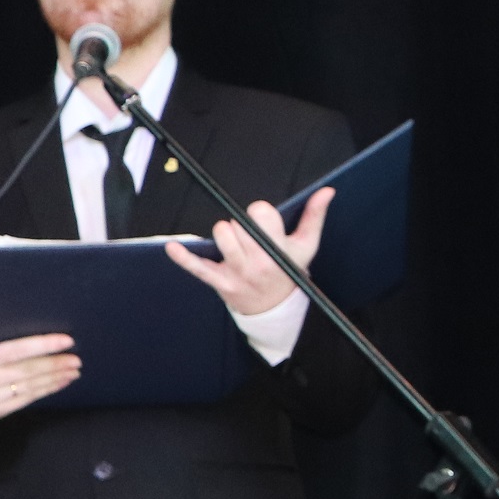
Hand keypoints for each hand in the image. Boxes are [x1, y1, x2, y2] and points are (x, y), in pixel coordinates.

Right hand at [0, 325, 80, 420]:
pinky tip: (60, 382)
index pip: (18, 349)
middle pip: (29, 370)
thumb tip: (33, 322)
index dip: (45, 345)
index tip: (68, 341)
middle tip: (77, 358)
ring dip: (56, 378)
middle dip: (57, 364)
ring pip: (31, 386)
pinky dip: (46, 390)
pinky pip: (27, 399)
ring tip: (73, 370)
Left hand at [162, 189, 329, 317]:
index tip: (263, 216)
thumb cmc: (290, 269)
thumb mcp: (307, 244)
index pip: (260, 214)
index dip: (260, 211)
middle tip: (252, 234)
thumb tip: (326, 191)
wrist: (275, 307)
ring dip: (225, 234)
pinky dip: (183, 258)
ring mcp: (237, 273)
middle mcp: (258, 261)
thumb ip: (315, 215)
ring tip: (236, 240)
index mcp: (279, 249)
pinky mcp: (220, 281)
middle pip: (238, 223)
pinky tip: (172, 247)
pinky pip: (197, 268)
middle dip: (243, 224)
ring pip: (221, 236)